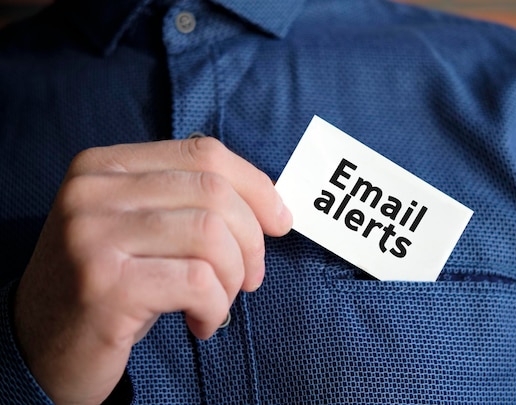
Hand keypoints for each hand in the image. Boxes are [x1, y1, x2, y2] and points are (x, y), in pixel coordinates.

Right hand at [13, 138, 291, 403]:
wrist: (41, 343)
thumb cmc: (112, 283)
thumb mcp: (143, 228)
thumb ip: (192, 202)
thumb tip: (272, 204)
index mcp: (106, 166)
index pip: (204, 154)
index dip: (255, 186)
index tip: (280, 221)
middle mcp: (93, 191)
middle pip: (214, 193)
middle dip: (252, 241)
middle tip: (252, 278)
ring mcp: (94, 236)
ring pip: (211, 236)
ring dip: (234, 278)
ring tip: (220, 303)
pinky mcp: (105, 285)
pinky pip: (197, 282)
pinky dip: (216, 306)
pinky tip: (202, 322)